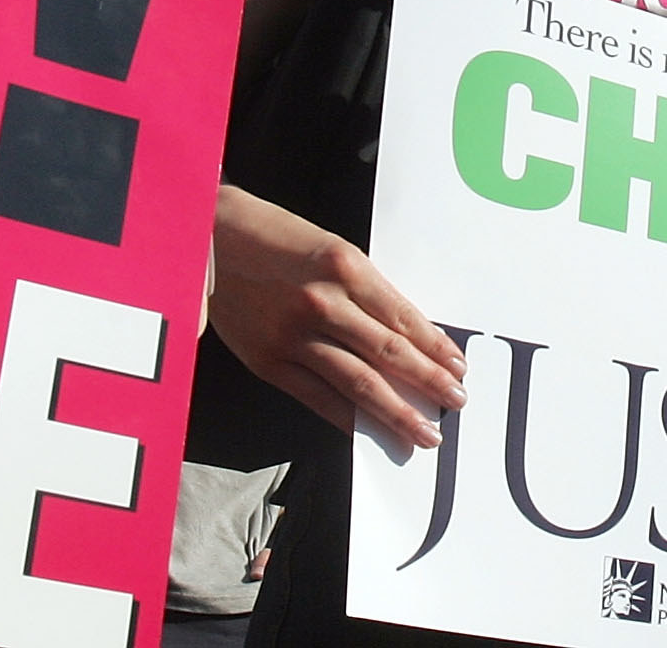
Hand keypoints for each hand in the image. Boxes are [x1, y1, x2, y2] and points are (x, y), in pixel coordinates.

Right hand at [207, 185, 467, 451]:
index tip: (457, 367)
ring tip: (422, 431)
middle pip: (389, 353)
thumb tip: (404, 333)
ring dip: (396, 410)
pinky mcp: (267, 360)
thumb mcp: (329, 247)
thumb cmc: (274, 236)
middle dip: (428, 382)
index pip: (403, 318)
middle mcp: (323, 302)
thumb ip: (364, 289)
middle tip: (455, 402)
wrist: (208, 235)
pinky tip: (368, 430)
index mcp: (346, 267)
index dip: (435, 348)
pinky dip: (345, 417)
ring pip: (357, 382)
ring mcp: (293, 335)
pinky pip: (316, 396)